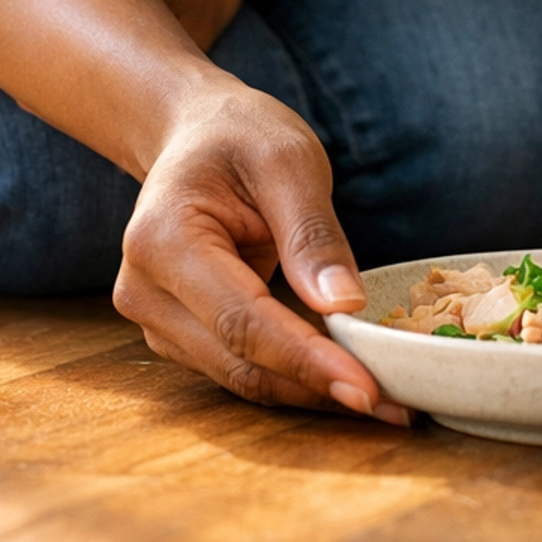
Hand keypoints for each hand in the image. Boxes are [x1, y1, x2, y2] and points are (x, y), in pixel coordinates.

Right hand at [114, 77, 410, 421]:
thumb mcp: (288, 162)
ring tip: (386, 398)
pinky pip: (240, 365)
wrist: (194, 135)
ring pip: (240, 375)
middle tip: (398, 406)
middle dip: (318, 387)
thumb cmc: (240, 137)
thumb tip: (345, 307)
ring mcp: (155, 320)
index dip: (306, 360)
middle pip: (239, 361)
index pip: (242, 320)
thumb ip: (312, 234)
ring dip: (310, 390)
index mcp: (162, 240)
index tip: (368, 388)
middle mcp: (143, 292)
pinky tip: (345, 374)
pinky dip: (293, 374)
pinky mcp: (178, 334)